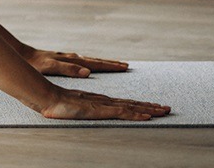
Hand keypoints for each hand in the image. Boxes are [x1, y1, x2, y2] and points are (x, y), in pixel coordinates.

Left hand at [23, 47, 129, 77]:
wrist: (23, 56)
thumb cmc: (35, 64)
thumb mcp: (51, 67)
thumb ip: (69, 69)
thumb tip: (88, 72)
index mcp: (72, 61)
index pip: (96, 63)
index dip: (111, 66)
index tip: (125, 66)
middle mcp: (72, 58)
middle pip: (96, 61)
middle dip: (111, 63)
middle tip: (126, 65)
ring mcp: (68, 58)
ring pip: (89, 60)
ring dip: (102, 63)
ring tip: (113, 64)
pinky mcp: (62, 60)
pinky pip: (81, 62)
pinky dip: (91, 64)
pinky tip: (90, 66)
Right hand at [39, 85, 170, 120]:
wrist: (46, 97)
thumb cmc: (55, 103)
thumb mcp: (72, 108)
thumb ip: (80, 108)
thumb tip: (86, 110)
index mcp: (98, 101)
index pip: (124, 104)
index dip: (139, 106)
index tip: (153, 108)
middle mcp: (104, 101)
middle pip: (132, 104)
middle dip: (151, 107)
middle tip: (167, 108)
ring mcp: (102, 105)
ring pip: (131, 107)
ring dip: (149, 109)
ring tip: (163, 111)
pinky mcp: (99, 109)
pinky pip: (122, 113)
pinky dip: (136, 114)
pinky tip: (146, 116)